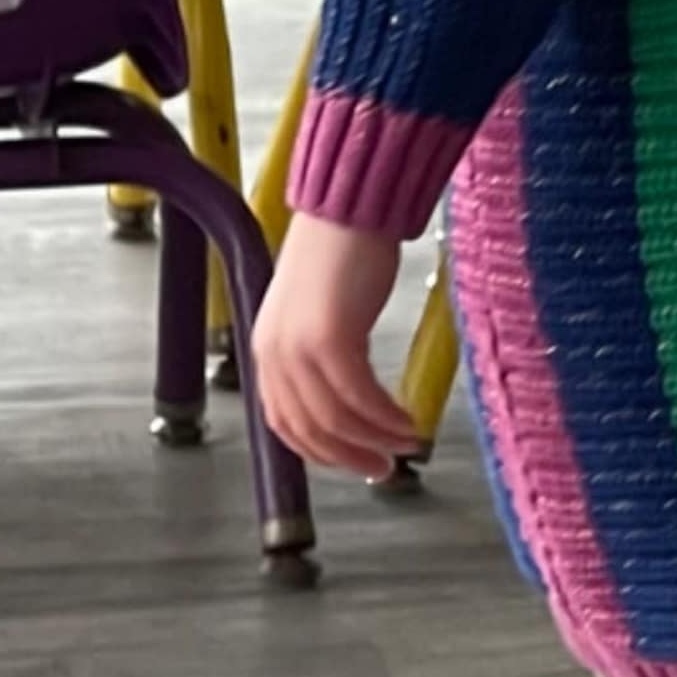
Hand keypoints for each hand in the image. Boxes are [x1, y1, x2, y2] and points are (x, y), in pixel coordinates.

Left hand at [253, 209, 421, 477]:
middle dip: (351, 456)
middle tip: (385, 468)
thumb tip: (349, 397)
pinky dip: (385, 417)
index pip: (285, 422)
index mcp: (268, 349)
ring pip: (336, 418)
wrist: (350, 208)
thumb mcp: (321, 312)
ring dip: (376, 439)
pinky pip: (359, 396)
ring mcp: (300, 346)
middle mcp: (275, 353)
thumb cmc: (342, 252)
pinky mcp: (330, 337)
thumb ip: (323, 352)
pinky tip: (408, 419)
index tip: (356, 461)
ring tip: (408, 443)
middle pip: (310, 428)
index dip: (321, 452)